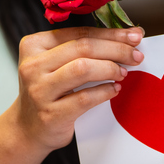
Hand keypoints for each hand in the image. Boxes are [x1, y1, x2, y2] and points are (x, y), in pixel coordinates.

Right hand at [13, 26, 143, 151]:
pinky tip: (114, 90)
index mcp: (34, 46)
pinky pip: (84, 98)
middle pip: (83, 47)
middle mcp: (33, 66)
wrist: (27, 129)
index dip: (110, 33)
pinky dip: (104, 92)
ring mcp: (40, 90)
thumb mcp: (54, 65)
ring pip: (82, 69)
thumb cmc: (48, 93)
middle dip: (116, 49)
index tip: (134, 35)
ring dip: (110, 69)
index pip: (79, 33)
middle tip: (135, 55)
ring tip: (124, 73)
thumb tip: (123, 39)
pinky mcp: (51, 114)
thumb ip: (80, 51)